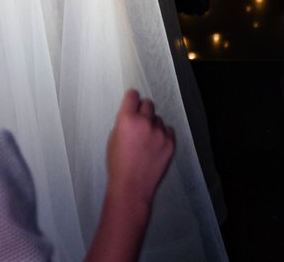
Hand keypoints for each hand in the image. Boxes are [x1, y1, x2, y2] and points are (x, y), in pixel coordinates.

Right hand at [106, 90, 175, 208]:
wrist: (132, 187)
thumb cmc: (119, 165)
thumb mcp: (113, 138)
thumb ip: (123, 122)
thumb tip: (132, 114)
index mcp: (127, 119)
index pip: (133, 95)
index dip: (132, 100)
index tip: (133, 103)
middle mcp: (144, 122)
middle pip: (148, 103)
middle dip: (143, 111)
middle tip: (140, 123)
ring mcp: (159, 133)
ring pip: (158, 119)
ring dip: (153, 125)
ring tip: (147, 141)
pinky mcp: (170, 143)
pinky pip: (168, 130)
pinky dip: (163, 135)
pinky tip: (156, 146)